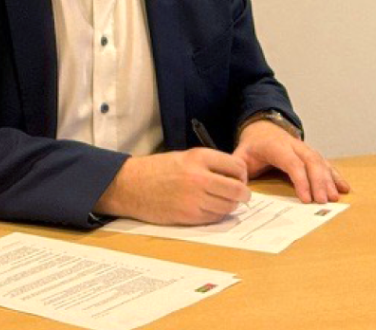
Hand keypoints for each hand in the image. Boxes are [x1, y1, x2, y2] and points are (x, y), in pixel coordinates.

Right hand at [95, 148, 250, 224]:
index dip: (243, 174)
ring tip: (228, 203)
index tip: (241, 178)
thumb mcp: (187, 156)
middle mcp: (200, 177)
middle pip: (237, 189)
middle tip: (243, 195)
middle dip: (244, 194)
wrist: (132, 185)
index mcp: (200, 158)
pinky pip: (213, 218)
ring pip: (227, 206)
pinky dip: (218, 215)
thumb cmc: (159, 169)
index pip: (237, 167)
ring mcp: (194, 199)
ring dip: (232, 206)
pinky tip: (214, 210)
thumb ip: (210, 164)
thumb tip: (235, 175)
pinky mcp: (187, 216)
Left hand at [233, 119, 349, 203]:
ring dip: (329, 180)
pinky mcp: (311, 154)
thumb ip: (238, 170)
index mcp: (276, 146)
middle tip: (324, 202)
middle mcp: (294, 145)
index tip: (307, 199)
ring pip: (320, 161)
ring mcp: (305, 149)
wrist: (262, 128)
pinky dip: (335, 175)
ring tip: (335, 197)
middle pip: (311, 161)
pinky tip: (344, 187)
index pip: (292, 163)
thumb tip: (239, 187)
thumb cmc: (252, 147)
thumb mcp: (240, 156)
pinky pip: (325, 163)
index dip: (301, 180)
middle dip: (319, 182)